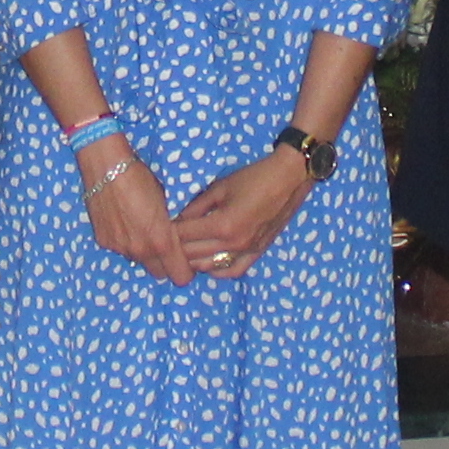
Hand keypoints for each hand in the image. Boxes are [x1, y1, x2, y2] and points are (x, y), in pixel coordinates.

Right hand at [75, 142, 202, 283]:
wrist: (107, 167)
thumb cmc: (142, 178)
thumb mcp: (167, 202)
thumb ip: (172, 228)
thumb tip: (178, 239)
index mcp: (161, 241)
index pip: (180, 276)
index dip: (186, 270)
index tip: (186, 260)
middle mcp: (140, 250)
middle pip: (159, 274)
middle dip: (166, 265)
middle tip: (168, 248)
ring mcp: (119, 247)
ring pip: (139, 261)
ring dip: (145, 253)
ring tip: (144, 230)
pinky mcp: (104, 241)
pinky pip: (121, 250)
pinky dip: (126, 242)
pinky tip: (125, 222)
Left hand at [163, 150, 317, 281]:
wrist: (289, 179)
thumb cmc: (253, 178)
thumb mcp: (220, 187)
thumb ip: (196, 206)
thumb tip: (177, 218)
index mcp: (222, 225)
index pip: (184, 235)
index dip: (168, 231)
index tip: (160, 226)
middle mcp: (233, 244)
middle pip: (193, 254)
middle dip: (176, 247)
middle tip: (166, 239)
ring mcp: (246, 252)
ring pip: (210, 267)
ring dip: (193, 260)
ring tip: (184, 250)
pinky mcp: (257, 253)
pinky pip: (233, 270)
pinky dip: (217, 271)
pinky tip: (208, 264)